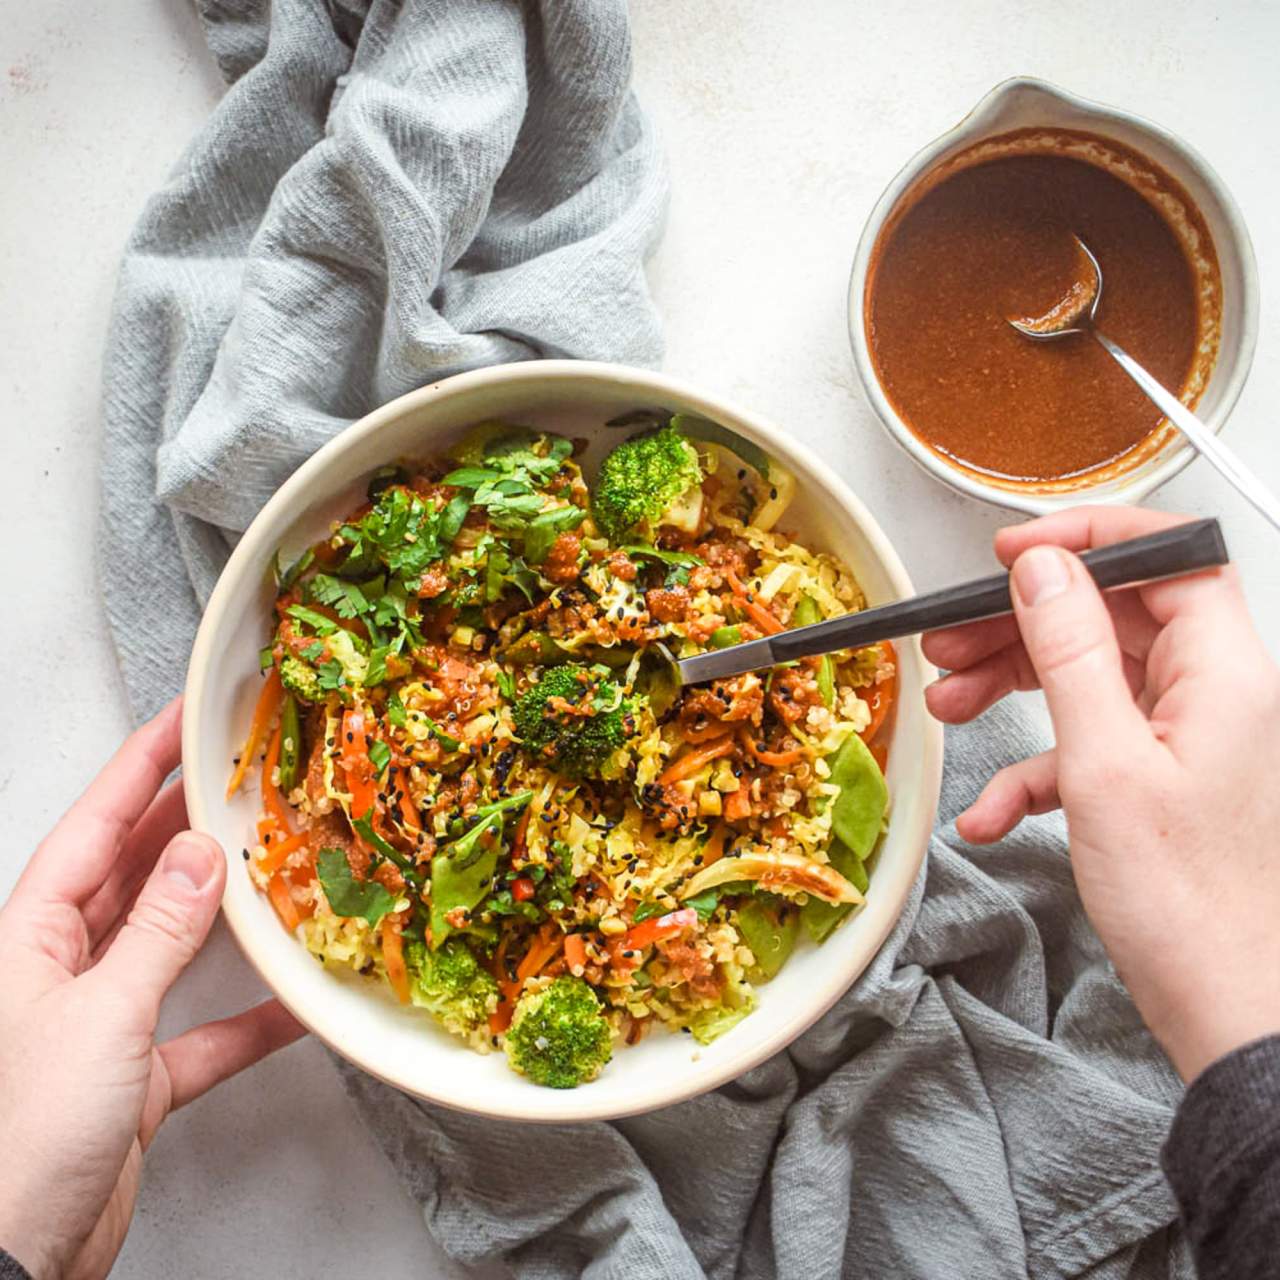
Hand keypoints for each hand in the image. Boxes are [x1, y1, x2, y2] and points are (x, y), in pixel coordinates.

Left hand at [0, 700, 303, 1279]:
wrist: (14, 1256)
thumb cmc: (23, 1135)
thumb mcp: (99, 1016)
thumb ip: (159, 933)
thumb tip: (201, 854)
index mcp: (33, 935)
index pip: (95, 823)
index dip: (143, 763)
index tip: (187, 717)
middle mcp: (65, 967)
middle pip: (134, 870)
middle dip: (187, 820)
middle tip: (243, 775)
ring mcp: (102, 1020)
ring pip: (171, 940)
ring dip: (223, 907)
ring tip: (273, 860)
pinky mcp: (136, 1077)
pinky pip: (204, 1029)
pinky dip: (250, 1016)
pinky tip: (295, 1003)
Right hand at [924, 506, 1279, 1083]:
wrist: (1232, 1012)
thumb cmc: (1191, 906)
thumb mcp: (1104, 764)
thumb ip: (1070, 652)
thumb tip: (1044, 569)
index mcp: (1222, 674)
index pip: (1168, 558)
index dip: (1089, 539)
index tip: (1014, 552)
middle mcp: (1211, 695)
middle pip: (1110, 618)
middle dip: (1022, 626)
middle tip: (952, 641)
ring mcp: (1185, 740)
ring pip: (1089, 679)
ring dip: (1012, 690)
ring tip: (948, 707)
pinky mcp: (1159, 783)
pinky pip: (1086, 746)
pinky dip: (1031, 768)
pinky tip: (990, 810)